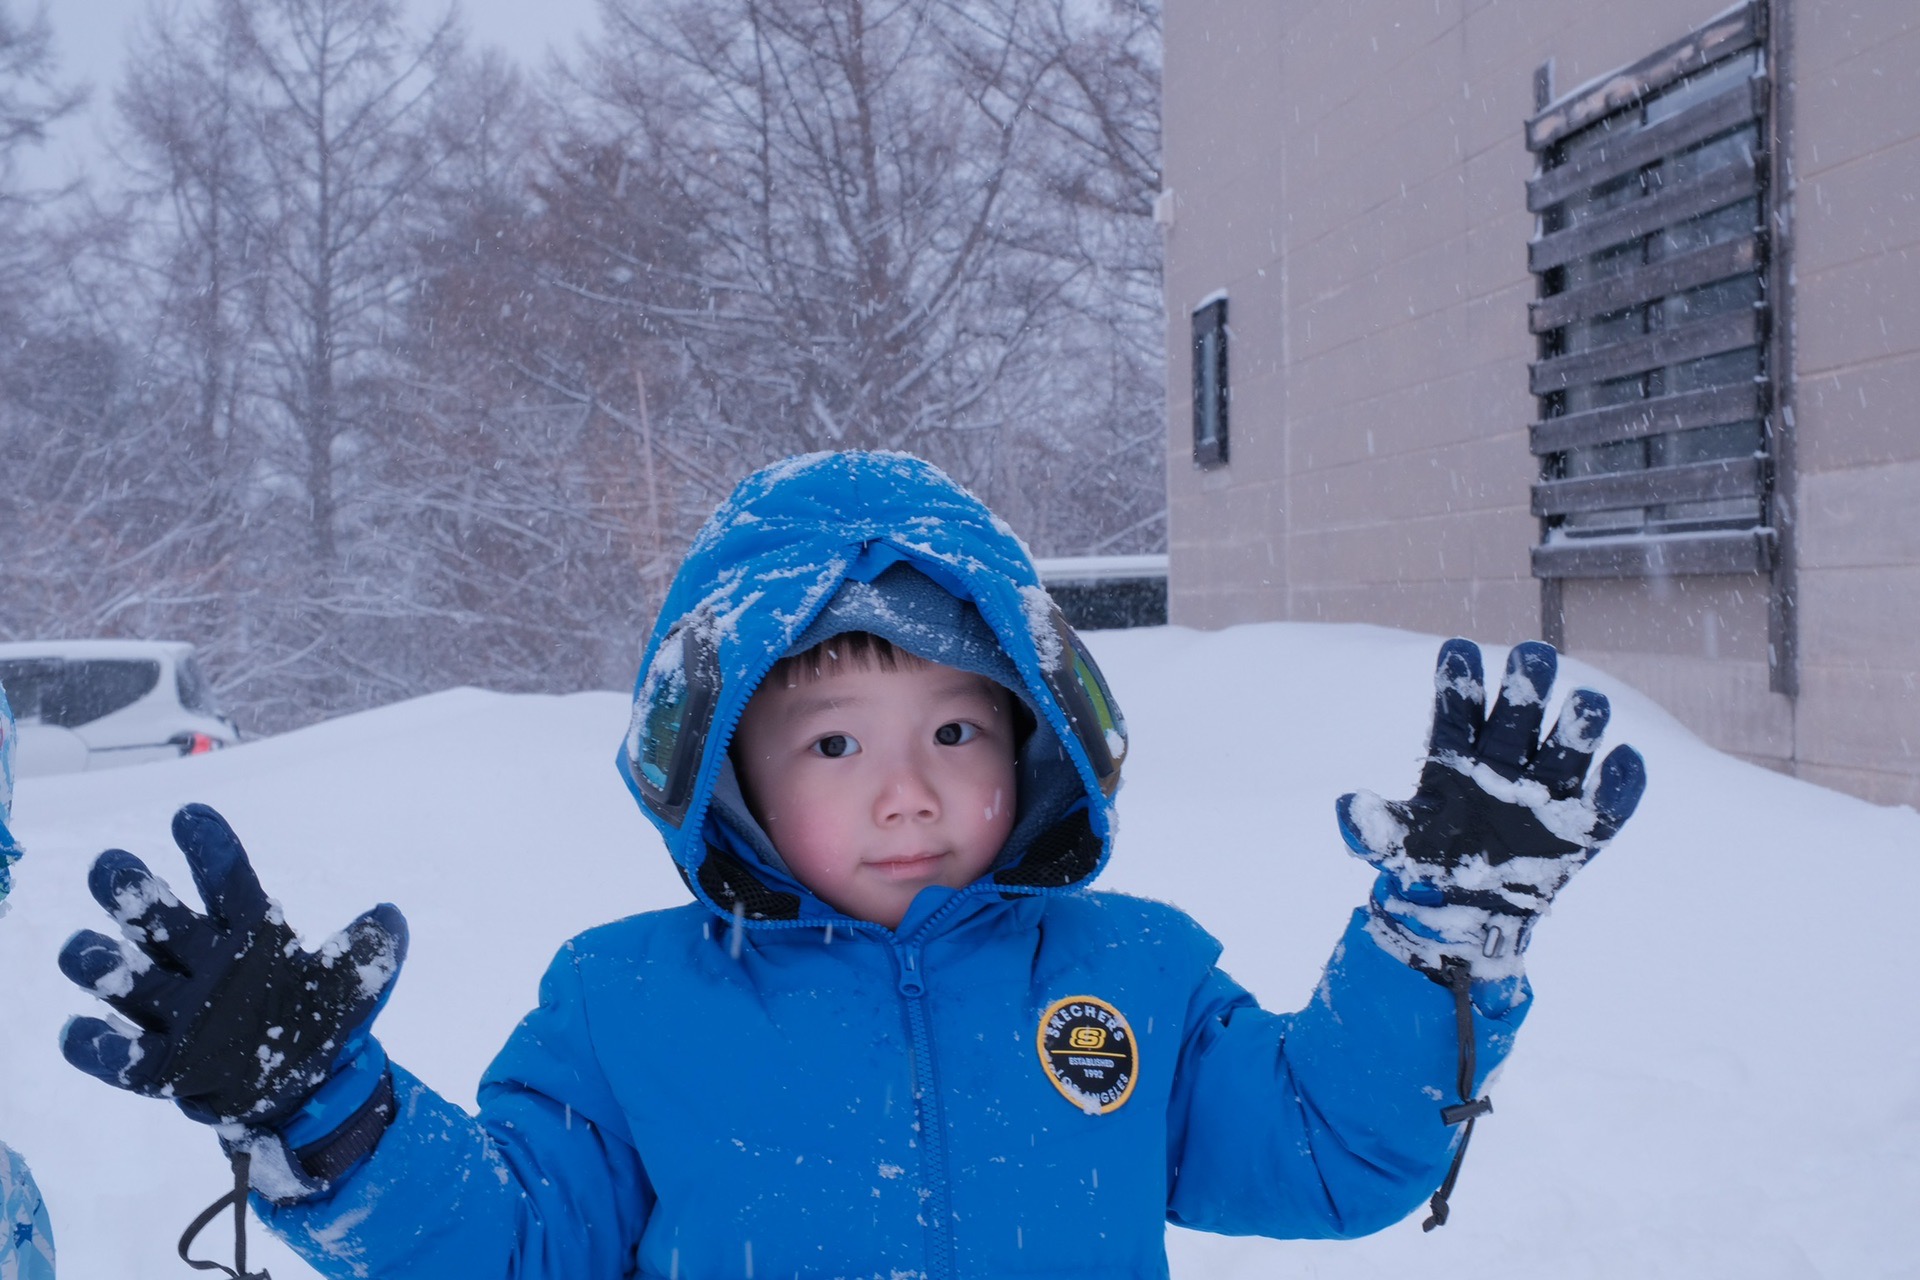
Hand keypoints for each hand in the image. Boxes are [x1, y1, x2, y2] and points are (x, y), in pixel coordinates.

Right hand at [58, 803, 406, 1125]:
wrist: (306, 1089)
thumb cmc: (319, 1021)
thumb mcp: (356, 984)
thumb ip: (373, 950)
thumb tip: (389, 917)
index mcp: (247, 934)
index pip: (226, 880)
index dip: (208, 848)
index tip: (189, 816)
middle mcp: (202, 963)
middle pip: (158, 918)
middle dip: (130, 892)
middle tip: (111, 868)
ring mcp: (176, 1013)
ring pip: (124, 978)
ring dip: (101, 964)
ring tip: (87, 951)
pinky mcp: (162, 1066)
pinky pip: (118, 1055)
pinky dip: (96, 1045)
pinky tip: (79, 1032)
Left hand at [1336, 639, 1645, 975]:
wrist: (1465, 909)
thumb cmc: (1429, 862)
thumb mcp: (1394, 847)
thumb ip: (1371, 826)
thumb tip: (1347, 808)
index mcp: (1458, 753)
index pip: (1459, 707)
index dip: (1459, 680)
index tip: (1457, 649)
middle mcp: (1507, 758)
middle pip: (1519, 712)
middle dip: (1527, 683)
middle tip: (1533, 654)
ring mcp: (1547, 788)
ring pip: (1567, 746)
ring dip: (1579, 725)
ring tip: (1587, 702)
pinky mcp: (1583, 826)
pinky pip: (1608, 803)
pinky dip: (1621, 783)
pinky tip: (1625, 761)